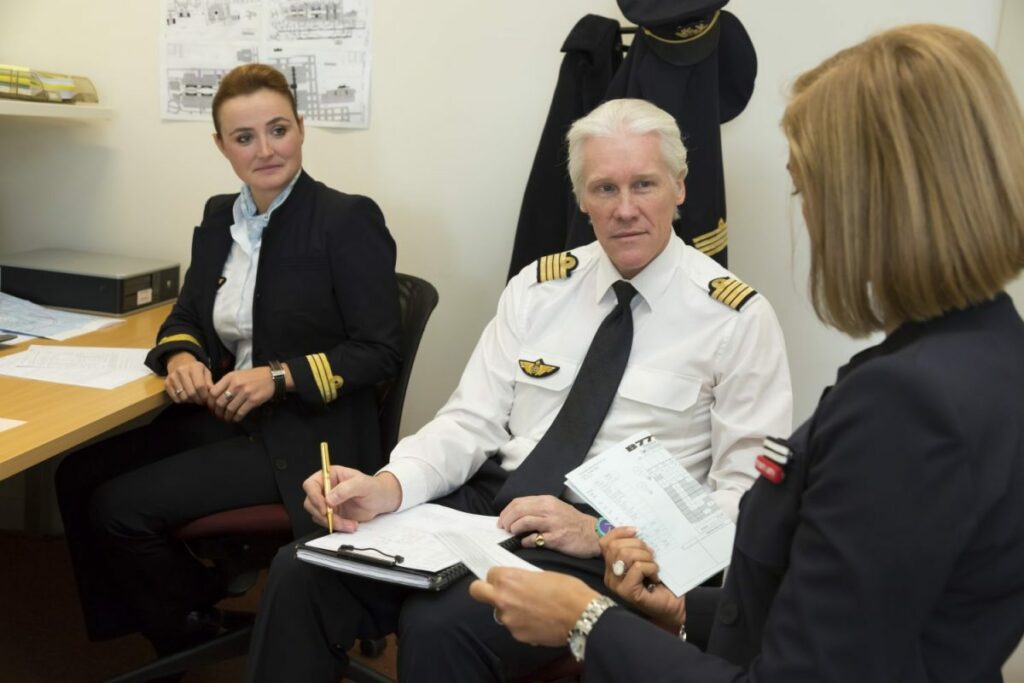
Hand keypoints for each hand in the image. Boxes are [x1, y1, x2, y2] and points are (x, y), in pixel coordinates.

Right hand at [165, 351, 212, 404]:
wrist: (180, 362)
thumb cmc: (196, 370)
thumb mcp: (205, 372)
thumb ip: (210, 383)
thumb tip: (213, 395)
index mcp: (194, 367)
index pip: (200, 386)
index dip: (205, 396)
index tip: (207, 399)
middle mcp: (182, 371)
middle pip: (191, 393)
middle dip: (198, 400)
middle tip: (201, 401)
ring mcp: (173, 377)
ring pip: (183, 397)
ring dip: (190, 401)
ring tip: (194, 398)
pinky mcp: (166, 383)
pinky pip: (175, 398)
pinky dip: (182, 401)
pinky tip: (186, 396)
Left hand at [208, 367, 274, 421]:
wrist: (272, 377)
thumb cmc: (253, 376)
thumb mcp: (238, 375)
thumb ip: (226, 383)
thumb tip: (214, 397)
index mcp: (230, 377)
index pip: (213, 392)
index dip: (210, 403)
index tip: (212, 408)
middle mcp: (236, 384)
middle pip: (220, 403)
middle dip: (217, 412)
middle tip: (218, 415)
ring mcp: (245, 392)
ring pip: (229, 409)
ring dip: (226, 417)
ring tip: (226, 419)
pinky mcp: (253, 400)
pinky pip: (240, 412)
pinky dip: (236, 418)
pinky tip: (235, 419)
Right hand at [302, 468, 401, 530]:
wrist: (381, 500)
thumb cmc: (374, 487)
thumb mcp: (363, 484)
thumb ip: (346, 489)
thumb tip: (329, 498)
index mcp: (331, 475)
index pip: (311, 484)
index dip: (314, 497)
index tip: (325, 507)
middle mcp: (326, 489)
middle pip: (310, 502)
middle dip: (323, 514)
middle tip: (336, 519)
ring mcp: (328, 503)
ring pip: (317, 515)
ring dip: (332, 522)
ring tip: (349, 523)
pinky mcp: (332, 514)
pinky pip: (327, 523)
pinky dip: (337, 527)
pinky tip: (350, 525)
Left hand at [469, 568, 598, 645]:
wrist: (582, 616)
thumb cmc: (567, 590)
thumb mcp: (542, 574)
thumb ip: (522, 578)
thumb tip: (516, 583)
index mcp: (508, 579)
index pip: (489, 574)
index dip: (499, 576)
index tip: (506, 579)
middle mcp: (503, 599)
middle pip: (477, 592)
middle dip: (484, 590)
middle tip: (500, 591)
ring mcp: (509, 620)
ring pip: (500, 611)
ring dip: (509, 609)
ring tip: (532, 609)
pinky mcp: (518, 635)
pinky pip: (514, 626)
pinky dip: (522, 623)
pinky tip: (538, 620)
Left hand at [497, 495, 599, 557]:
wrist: (594, 533)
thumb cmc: (573, 522)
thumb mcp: (555, 509)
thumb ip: (538, 510)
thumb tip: (516, 517)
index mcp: (546, 501)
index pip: (518, 502)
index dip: (506, 512)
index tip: (502, 521)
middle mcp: (548, 509)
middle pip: (518, 510)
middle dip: (506, 520)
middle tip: (504, 529)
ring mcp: (552, 523)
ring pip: (524, 522)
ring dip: (513, 529)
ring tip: (513, 534)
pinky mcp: (556, 538)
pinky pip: (534, 538)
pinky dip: (526, 541)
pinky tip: (525, 543)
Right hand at [600, 527, 684, 631]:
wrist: (675, 604)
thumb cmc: (662, 581)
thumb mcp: (645, 557)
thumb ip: (635, 546)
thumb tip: (634, 529)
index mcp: (611, 566)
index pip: (605, 542)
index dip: (620, 532)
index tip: (637, 531)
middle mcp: (610, 576)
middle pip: (616, 546)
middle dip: (638, 545)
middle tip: (652, 555)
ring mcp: (616, 585)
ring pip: (626, 555)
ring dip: (646, 557)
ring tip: (653, 567)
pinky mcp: (627, 592)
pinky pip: (638, 568)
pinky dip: (651, 568)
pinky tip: (655, 577)